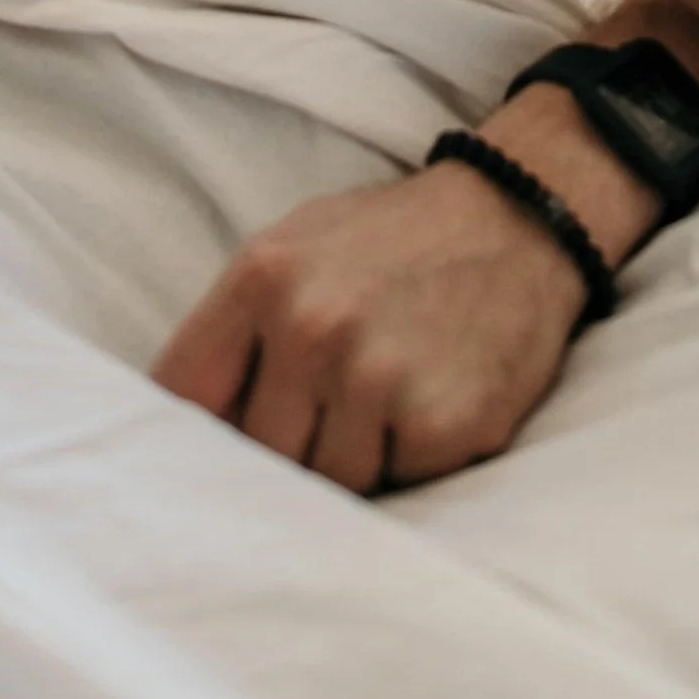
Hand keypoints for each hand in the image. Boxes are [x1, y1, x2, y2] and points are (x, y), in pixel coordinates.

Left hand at [153, 157, 598, 495]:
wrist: (518, 215)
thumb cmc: (394, 240)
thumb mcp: (297, 247)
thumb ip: (236, 329)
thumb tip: (184, 430)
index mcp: (263, 279)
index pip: (181, 397)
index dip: (189, 438)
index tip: (200, 461)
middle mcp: (313, 328)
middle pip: (260, 455)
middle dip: (291, 443)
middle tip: (336, 401)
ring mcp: (379, 379)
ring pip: (330, 481)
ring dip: (356, 455)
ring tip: (392, 391)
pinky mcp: (442, 424)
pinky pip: (401, 483)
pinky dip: (414, 457)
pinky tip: (434, 397)